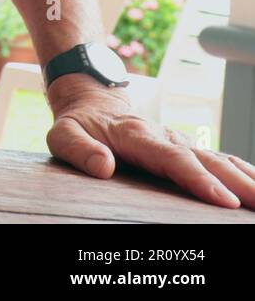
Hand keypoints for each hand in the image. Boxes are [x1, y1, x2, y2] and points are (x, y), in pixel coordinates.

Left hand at [46, 75, 254, 207]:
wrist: (92, 100)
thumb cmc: (78, 123)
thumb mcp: (63, 134)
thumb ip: (80, 150)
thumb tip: (103, 167)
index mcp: (136, 136)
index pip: (172, 159)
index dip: (198, 179)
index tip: (222, 199)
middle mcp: (165, 136)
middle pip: (206, 160)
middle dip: (236, 184)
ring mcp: (179, 141)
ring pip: (219, 159)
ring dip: (246, 178)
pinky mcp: (186, 148)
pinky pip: (220, 158)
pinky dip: (243, 171)